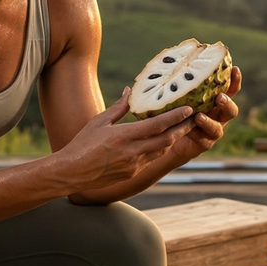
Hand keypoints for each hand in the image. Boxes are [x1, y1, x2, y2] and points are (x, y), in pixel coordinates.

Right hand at [59, 87, 195, 190]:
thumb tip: (130, 91)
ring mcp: (134, 165)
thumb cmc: (82, 144)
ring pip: (161, 150)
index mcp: (123, 136)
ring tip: (183, 128)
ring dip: (174, 139)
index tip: (189, 108)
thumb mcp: (99, 122)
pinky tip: (164, 141)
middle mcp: (132, 152)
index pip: (157, 125)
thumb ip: (119, 107)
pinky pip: (151, 159)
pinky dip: (160, 149)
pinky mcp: (133, 174)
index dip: (176, 117)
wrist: (71, 173)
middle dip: (182, 128)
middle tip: (194, 118)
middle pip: (166, 139)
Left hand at [170, 65, 241, 161]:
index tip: (235, 68)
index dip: (234, 80)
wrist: (169, 136)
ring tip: (199, 116)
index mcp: (216, 101)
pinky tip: (186, 128)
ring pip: (218, 128)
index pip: (229, 89)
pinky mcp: (203, 143)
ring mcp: (211, 131)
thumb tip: (173, 59)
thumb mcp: (179, 93)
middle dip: (227, 103)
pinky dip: (195, 133)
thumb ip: (182, 82)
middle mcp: (218, 116)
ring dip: (209, 122)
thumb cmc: (175, 109)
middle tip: (219, 97)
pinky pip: (202, 139)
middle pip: (231, 110)